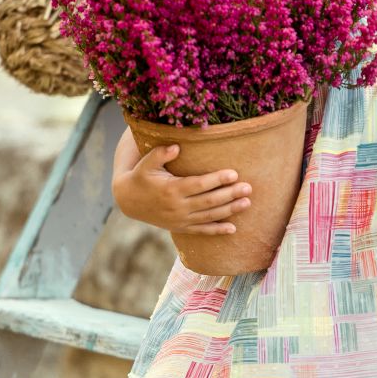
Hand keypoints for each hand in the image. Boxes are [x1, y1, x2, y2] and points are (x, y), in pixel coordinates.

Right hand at [111, 127, 251, 234]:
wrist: (128, 200)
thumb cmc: (141, 176)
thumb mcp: (146, 163)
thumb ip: (161, 153)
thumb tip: (177, 146)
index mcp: (171, 189)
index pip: (199, 185)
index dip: (217, 179)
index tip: (234, 173)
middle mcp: (177, 207)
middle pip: (209, 202)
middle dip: (230, 195)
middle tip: (248, 187)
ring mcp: (180, 219)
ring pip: (209, 216)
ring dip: (229, 210)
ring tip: (247, 202)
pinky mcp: (180, 227)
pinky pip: (201, 231)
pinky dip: (217, 231)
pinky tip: (233, 229)